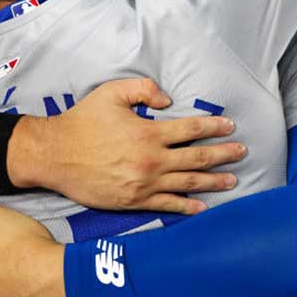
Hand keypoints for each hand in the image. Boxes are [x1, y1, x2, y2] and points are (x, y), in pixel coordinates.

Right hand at [7, 78, 246, 214]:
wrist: (54, 154)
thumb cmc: (82, 121)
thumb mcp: (112, 93)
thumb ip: (144, 89)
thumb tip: (168, 100)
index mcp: (149, 133)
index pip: (191, 129)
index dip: (214, 126)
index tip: (230, 126)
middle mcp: (151, 160)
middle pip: (197, 157)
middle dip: (223, 154)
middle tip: (242, 152)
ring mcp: (143, 184)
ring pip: (187, 183)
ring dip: (213, 181)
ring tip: (233, 180)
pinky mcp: (133, 201)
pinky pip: (167, 204)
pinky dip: (187, 206)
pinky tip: (202, 206)